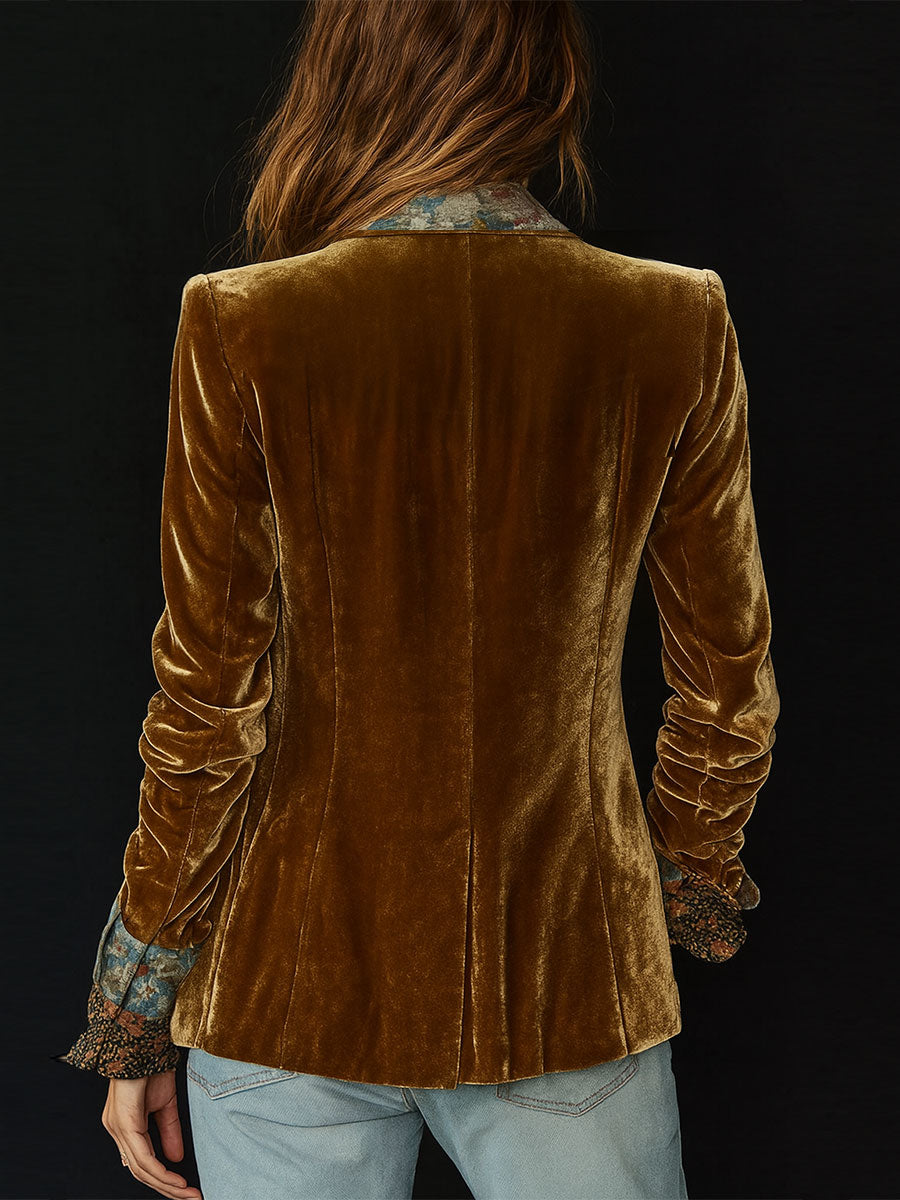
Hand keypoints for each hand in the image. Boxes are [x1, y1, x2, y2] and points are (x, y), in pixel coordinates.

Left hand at [101, 1071, 202, 1198]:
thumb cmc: (153, 1067)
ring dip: (166, 1185)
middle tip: (191, 1199)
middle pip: (140, 1172)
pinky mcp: (124, 1123)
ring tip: (188, 1194)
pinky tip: (175, 1180)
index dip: (162, 1179)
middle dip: (167, 1189)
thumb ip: (168, 1131)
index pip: (140, 1163)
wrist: (144, 1042)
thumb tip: (176, 1159)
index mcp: (125, 1126)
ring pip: (140, 1169)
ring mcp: (118, 1128)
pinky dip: (160, 1172)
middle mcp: (117, 1130)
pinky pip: (142, 1157)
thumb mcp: (166, 1103)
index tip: (185, 1190)